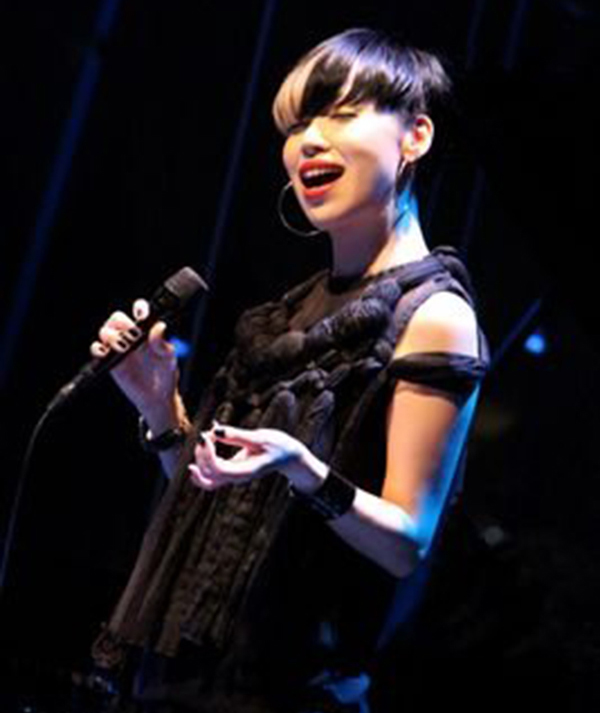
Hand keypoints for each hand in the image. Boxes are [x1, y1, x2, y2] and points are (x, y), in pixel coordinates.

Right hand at [90, 299, 180, 422]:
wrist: (157, 397)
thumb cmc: (166, 375)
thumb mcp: (169, 359)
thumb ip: (163, 343)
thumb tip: (159, 326)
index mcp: (147, 330)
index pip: (140, 311)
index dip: (138, 309)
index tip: (141, 316)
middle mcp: (132, 336)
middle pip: (118, 318)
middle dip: (122, 323)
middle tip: (132, 336)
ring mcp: (119, 347)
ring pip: (105, 331)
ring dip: (110, 335)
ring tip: (123, 347)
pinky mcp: (110, 361)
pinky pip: (97, 349)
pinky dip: (97, 348)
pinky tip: (106, 352)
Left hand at [188, 423, 325, 491]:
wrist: (288, 456)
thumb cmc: (278, 445)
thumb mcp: (260, 437)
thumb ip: (237, 435)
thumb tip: (215, 430)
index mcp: (246, 471)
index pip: (218, 469)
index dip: (207, 454)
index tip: (206, 434)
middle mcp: (237, 477)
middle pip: (208, 474)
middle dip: (202, 453)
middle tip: (208, 433)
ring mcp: (233, 476)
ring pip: (206, 476)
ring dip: (201, 457)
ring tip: (208, 436)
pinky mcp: (231, 471)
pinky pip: (210, 473)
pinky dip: (203, 460)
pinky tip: (204, 444)